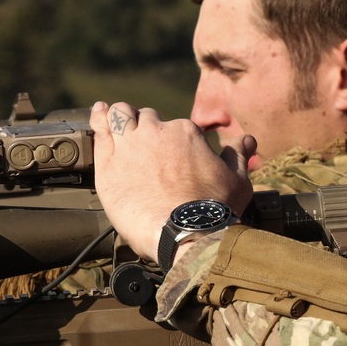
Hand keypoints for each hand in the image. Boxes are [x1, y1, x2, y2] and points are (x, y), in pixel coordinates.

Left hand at [90, 101, 255, 260]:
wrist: (187, 233)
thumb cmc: (215, 209)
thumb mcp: (238, 179)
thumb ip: (238, 154)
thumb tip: (247, 139)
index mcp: (187, 132)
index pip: (177, 126)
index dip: (176, 141)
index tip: (176, 157)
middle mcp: (157, 131)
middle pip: (148, 119)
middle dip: (149, 128)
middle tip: (148, 146)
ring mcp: (130, 145)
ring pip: (121, 116)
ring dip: (122, 117)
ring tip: (119, 120)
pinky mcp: (108, 163)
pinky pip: (100, 130)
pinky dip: (99, 119)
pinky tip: (99, 113)